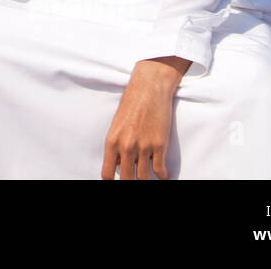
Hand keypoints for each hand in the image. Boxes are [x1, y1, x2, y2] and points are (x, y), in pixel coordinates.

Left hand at [101, 56, 190, 179]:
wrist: (149, 88)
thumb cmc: (132, 103)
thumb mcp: (117, 124)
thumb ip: (117, 145)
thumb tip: (119, 164)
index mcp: (112, 141)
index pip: (107, 173)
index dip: (112, 180)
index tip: (118, 180)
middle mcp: (126, 146)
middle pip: (127, 179)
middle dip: (130, 182)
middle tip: (134, 178)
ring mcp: (143, 147)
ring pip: (143, 177)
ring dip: (146, 179)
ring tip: (148, 178)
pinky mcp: (159, 145)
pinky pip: (160, 170)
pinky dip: (162, 175)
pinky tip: (163, 175)